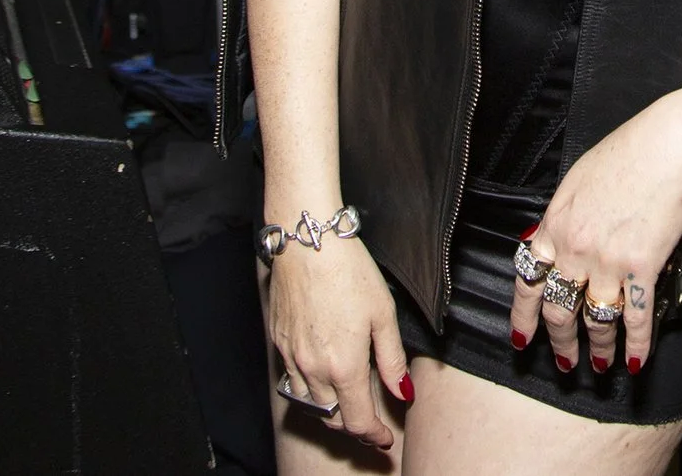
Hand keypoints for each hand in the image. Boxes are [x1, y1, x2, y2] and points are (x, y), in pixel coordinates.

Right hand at [266, 231, 412, 448]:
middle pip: (332, 417)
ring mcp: (291, 356)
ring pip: (309, 402)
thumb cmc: (349, 271)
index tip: (385, 439)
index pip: (357, 420)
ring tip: (349, 402)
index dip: (374, 435)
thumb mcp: (383, 314)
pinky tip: (323, 375)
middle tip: (372, 423)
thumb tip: (403, 391)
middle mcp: (313, 367)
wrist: (307, 242)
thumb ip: (392, 359)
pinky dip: (310, 389)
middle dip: (353, 426)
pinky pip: (293, 380)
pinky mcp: (279, 341)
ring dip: (330, 410)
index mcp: (343, 365)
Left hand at [513, 92, 681, 376]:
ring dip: (597, 349)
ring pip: (595, 319)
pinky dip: (636, 345)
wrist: (666, 148)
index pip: (527, 281)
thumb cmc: (626, 154)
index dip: (523, 315)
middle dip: (559, 342)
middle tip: (564, 363)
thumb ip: (562, 215)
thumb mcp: (577, 180)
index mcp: (556, 225)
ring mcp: (608, 262)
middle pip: (558, 309)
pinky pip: (636, 318)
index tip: (522, 338)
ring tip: (599, 366)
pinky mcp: (643, 268)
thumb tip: (554, 239)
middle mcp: (575, 249)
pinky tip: (634, 363)